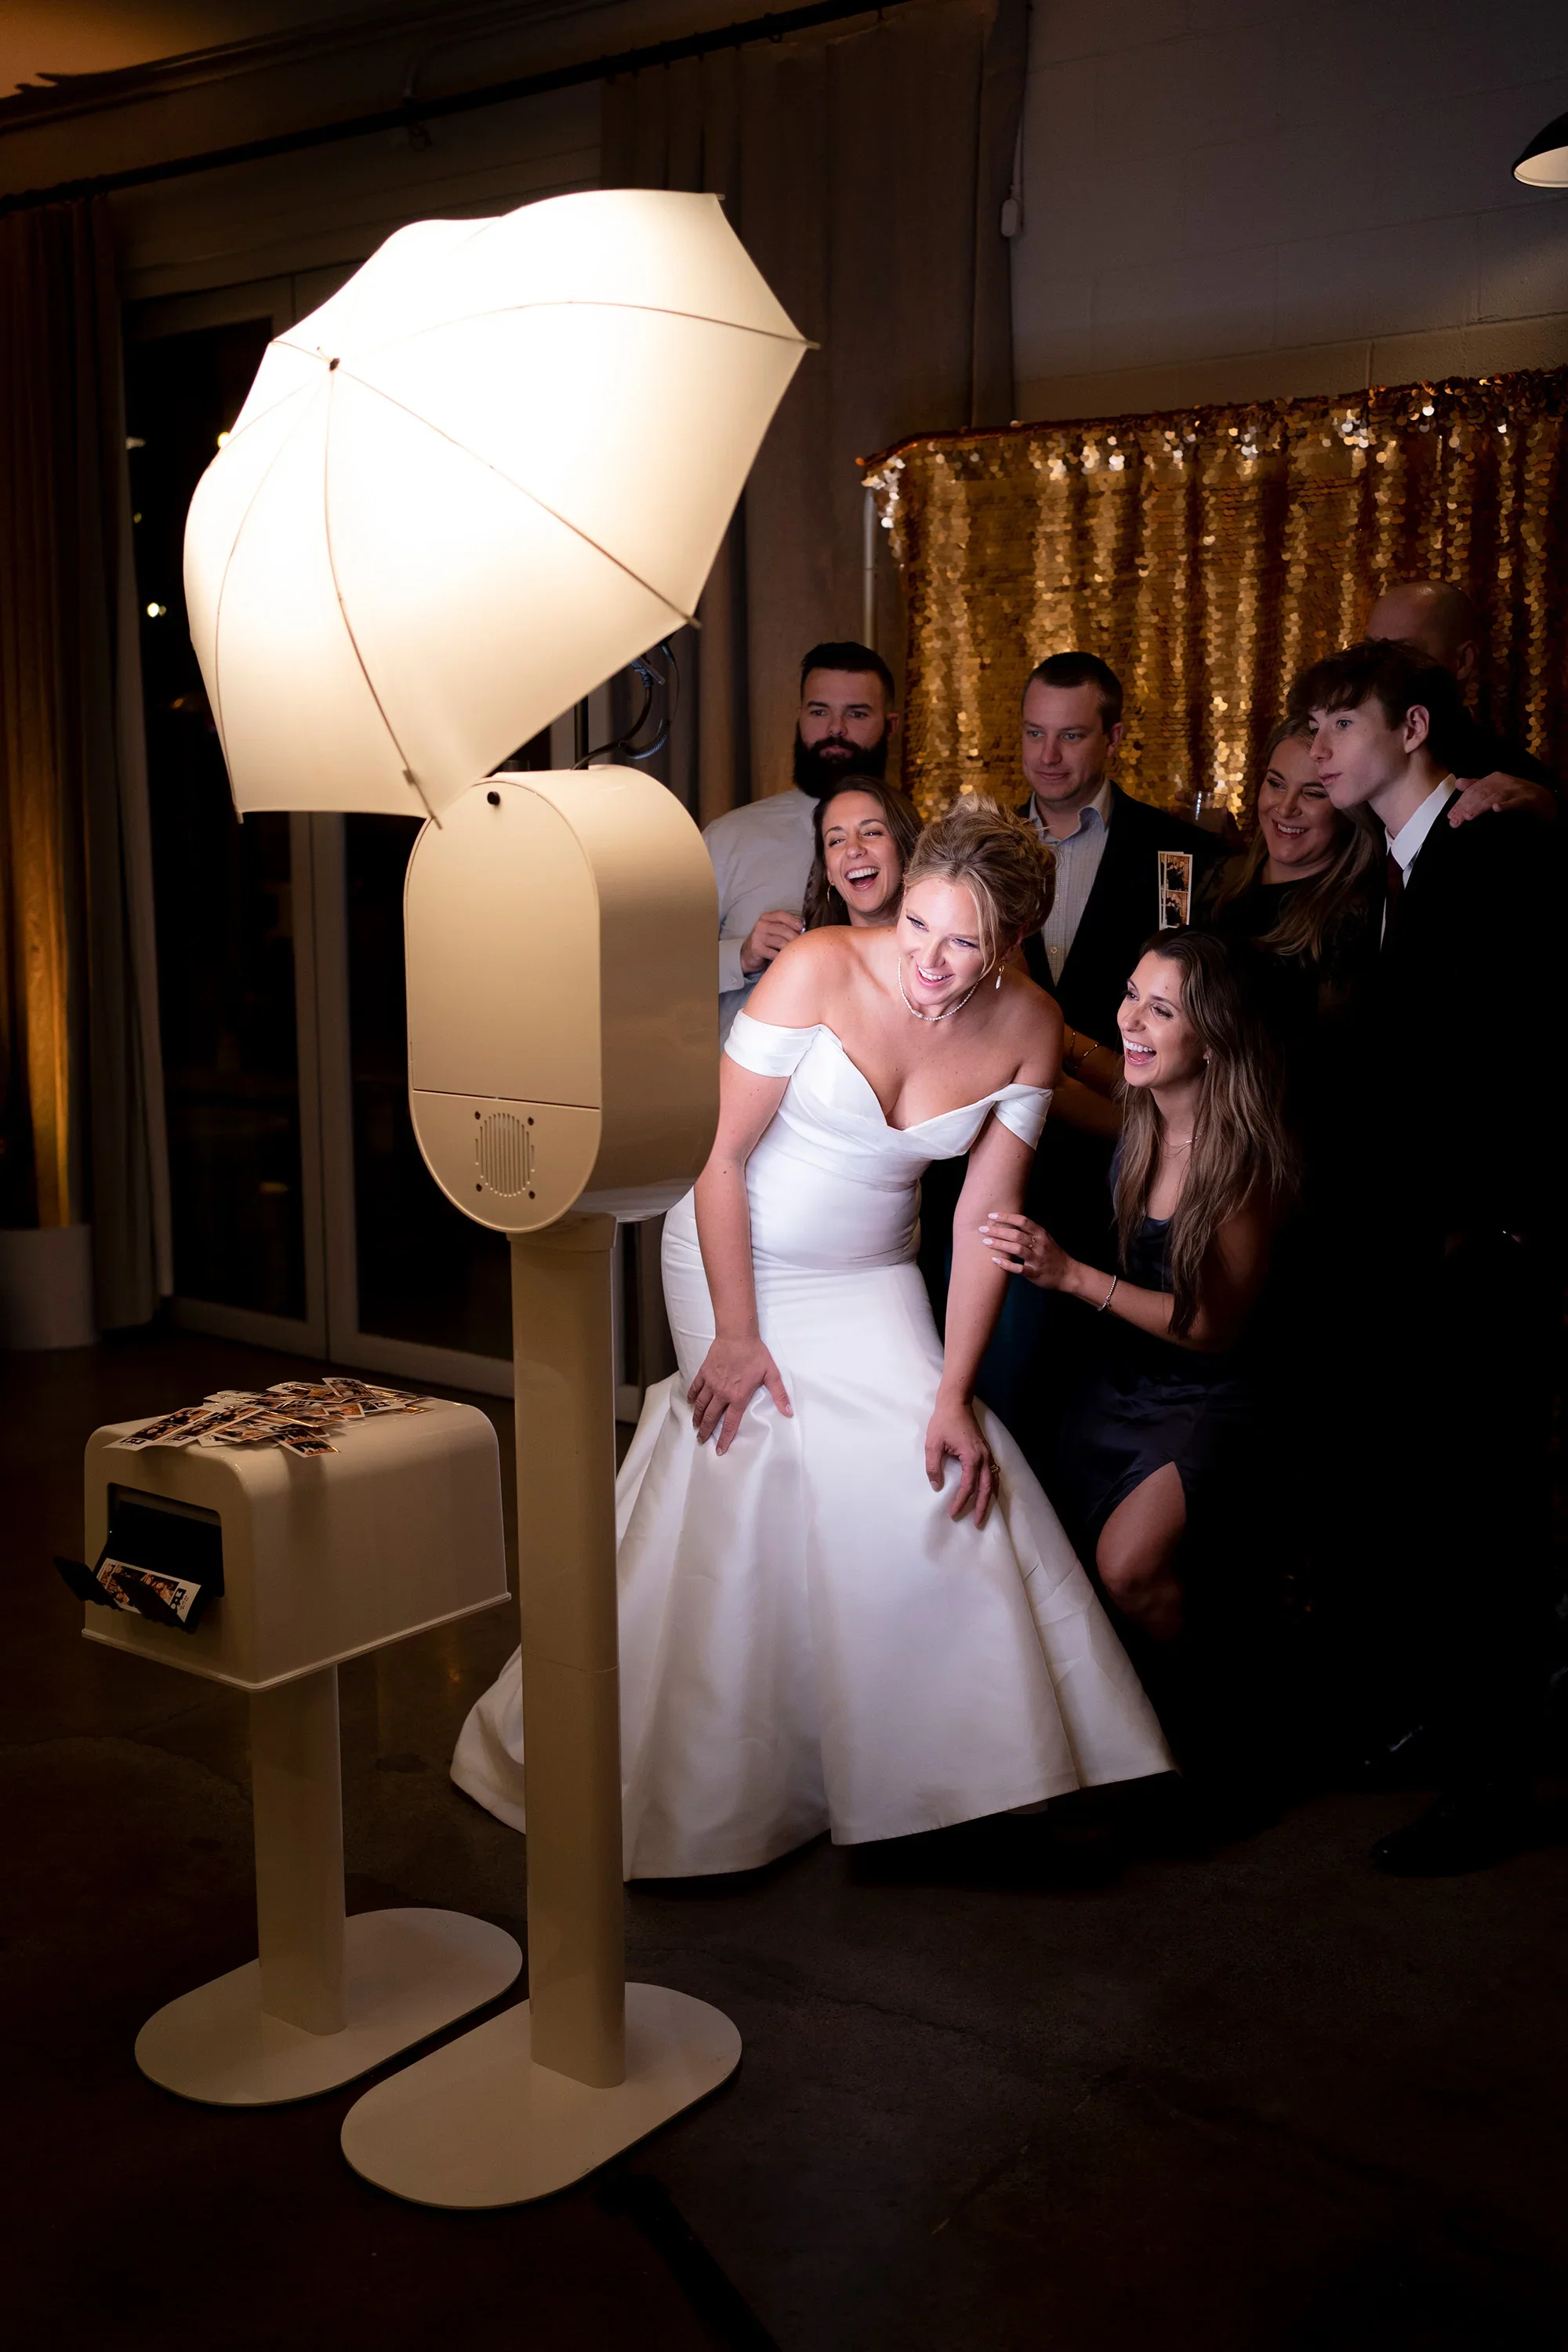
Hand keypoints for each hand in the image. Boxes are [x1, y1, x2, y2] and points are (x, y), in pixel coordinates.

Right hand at [687, 1336, 791, 1452]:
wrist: (737, 1335)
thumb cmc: (755, 1354)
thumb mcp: (772, 1374)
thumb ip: (779, 1395)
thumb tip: (788, 1412)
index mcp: (738, 1396)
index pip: (730, 1423)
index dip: (725, 1438)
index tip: (719, 1449)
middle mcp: (722, 1393)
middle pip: (712, 1417)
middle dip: (706, 1431)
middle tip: (702, 1440)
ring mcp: (711, 1383)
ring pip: (701, 1405)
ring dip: (698, 1417)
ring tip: (696, 1426)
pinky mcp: (704, 1372)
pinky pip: (695, 1388)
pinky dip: (692, 1397)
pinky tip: (690, 1403)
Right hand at [740, 909, 803, 974]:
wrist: (749, 953)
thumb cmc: (767, 940)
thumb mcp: (773, 929)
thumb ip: (785, 927)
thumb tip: (803, 931)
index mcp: (766, 917)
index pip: (781, 915)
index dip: (793, 920)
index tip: (801, 927)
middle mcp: (761, 925)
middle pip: (782, 929)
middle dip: (794, 937)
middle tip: (800, 943)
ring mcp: (757, 937)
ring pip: (779, 941)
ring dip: (789, 947)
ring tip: (794, 951)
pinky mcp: (756, 949)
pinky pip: (773, 953)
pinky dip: (781, 956)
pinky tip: (784, 957)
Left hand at [924, 1392, 996, 1525]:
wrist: (956, 1402)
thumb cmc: (943, 1422)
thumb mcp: (933, 1444)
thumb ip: (934, 1467)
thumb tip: (937, 1486)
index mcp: (971, 1457)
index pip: (968, 1486)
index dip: (961, 1501)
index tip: (952, 1513)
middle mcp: (983, 1457)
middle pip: (986, 1488)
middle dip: (982, 1507)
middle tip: (977, 1523)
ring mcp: (987, 1454)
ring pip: (993, 1481)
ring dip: (989, 1498)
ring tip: (984, 1513)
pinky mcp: (986, 1451)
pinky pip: (994, 1473)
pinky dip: (992, 1486)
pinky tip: (988, 1492)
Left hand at [978, 1211, 1072, 1289]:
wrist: (1068, 1273)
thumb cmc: (1052, 1254)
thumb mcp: (1045, 1238)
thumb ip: (1030, 1231)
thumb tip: (1008, 1222)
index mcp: (1041, 1234)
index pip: (1022, 1221)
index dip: (1006, 1217)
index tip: (992, 1215)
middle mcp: (1040, 1244)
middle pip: (1017, 1234)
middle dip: (998, 1230)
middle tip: (983, 1229)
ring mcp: (1038, 1259)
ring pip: (1017, 1249)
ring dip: (1000, 1244)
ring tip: (986, 1242)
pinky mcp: (1035, 1273)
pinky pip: (1019, 1269)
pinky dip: (1006, 1264)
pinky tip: (995, 1260)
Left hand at [1447, 772, 1555, 824]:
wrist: (1543, 800)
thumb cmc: (1516, 796)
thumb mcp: (1495, 789)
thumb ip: (1477, 786)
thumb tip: (1458, 783)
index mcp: (1494, 779)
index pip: (1473, 790)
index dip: (1460, 803)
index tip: (1450, 817)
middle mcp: (1504, 782)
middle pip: (1481, 793)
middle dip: (1466, 807)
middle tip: (1455, 820)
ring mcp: (1517, 789)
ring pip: (1495, 797)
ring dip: (1481, 807)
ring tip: (1468, 816)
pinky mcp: (1528, 799)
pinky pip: (1516, 802)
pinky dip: (1506, 805)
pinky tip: (1496, 808)